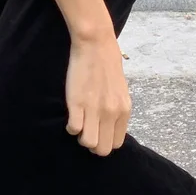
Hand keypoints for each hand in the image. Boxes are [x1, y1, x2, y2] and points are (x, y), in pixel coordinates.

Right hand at [65, 28, 131, 155]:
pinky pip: (74, 129)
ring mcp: (95, 109)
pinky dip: (71, 127)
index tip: (98, 133)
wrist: (96, 46)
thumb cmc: (108, 67)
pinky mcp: (77, 103)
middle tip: (87, 131)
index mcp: (124, 111)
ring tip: (80, 123)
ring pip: (88, 142)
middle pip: (103, 148)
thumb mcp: (121, 92)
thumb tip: (110, 128)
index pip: (116, 143)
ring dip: (81, 137)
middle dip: (93, 145)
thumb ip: (117, 111)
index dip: (105, 142)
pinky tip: (72, 116)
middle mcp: (112, 113)